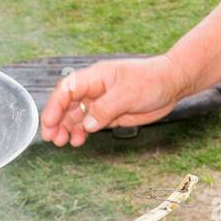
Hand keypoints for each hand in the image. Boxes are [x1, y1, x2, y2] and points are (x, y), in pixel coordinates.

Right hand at [40, 54, 189, 146]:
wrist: (171, 84)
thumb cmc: (151, 80)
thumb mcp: (127, 93)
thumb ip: (105, 109)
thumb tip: (88, 124)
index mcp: (95, 77)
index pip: (67, 90)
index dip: (55, 105)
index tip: (49, 122)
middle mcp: (94, 90)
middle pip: (67, 104)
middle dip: (56, 121)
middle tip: (51, 138)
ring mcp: (100, 103)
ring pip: (76, 116)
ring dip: (67, 129)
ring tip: (62, 143)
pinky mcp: (109, 115)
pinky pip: (90, 124)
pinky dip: (82, 132)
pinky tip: (78, 141)